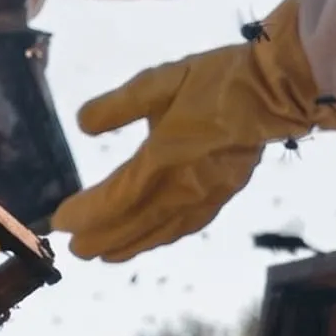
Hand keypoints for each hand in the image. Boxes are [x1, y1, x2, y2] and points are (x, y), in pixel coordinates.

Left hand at [55, 0, 322, 261]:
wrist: (276, 91)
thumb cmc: (216, 80)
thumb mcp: (161, 81)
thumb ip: (119, 105)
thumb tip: (83, 126)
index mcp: (164, 158)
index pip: (116, 196)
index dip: (87, 213)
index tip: (60, 222)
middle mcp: (183, 187)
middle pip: (134, 223)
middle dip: (101, 238)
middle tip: (74, 250)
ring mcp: (205, 196)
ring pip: (160, 231)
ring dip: (129, 245)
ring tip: (104, 255)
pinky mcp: (222, 196)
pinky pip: (185, 227)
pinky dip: (162, 238)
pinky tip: (154, 239)